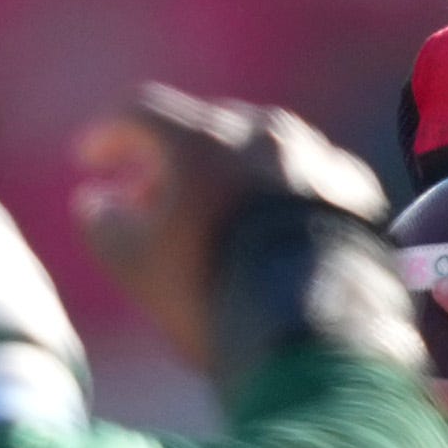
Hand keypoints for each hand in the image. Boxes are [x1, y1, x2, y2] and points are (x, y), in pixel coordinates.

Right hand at [73, 84, 389, 369]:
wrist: (320, 332)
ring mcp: (316, 154)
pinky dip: (282, 191)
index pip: (140, 114)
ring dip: (230, 170)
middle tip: (151, 196)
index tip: (91, 162)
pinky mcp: (356, 187)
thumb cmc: (214, 294)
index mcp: (202, 139)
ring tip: (216, 211)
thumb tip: (98, 202)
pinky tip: (273, 224)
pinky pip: (307, 174)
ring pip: (261, 148)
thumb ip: (104, 223)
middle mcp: (262, 132)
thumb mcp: (137, 266)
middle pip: (204, 128)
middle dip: (171, 158)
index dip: (109, 136)